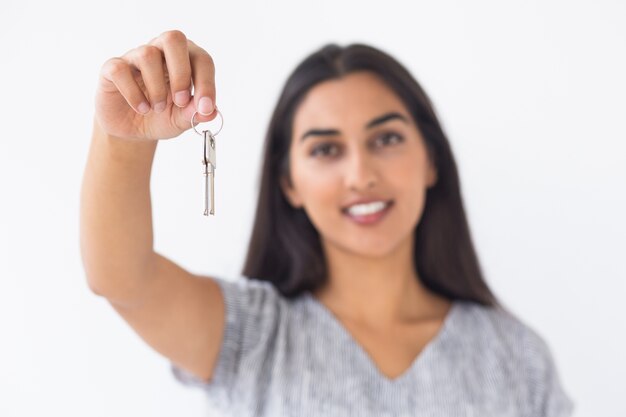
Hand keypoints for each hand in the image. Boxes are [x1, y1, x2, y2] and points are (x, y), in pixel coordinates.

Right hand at [94, 30, 216, 140]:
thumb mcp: (180, 120)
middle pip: (173, 39)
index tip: (205, 107)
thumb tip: (212, 111)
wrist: (130, 130)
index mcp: (184, 60)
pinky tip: (141, 108)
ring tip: (157, 108)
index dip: (206, 82)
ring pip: (147, 54)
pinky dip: (133, 94)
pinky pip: (120, 70)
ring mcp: (135, 57)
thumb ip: (195, 114)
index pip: (201, 59)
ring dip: (157, 88)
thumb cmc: (160, 118)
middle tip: (180, 101)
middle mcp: (161, 52)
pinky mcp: (113, 68)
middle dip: (181, 73)